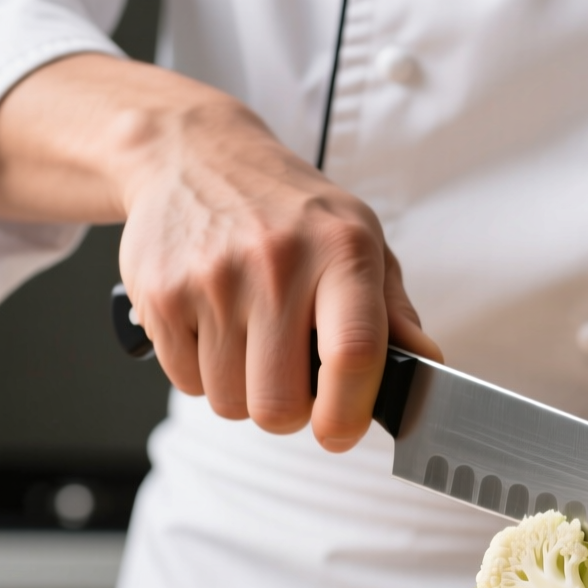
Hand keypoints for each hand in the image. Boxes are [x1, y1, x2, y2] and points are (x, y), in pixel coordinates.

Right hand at [0, 54, 440, 450]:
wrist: (194, 155)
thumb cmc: (290, 210)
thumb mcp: (359, 240)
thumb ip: (394, 311)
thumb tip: (427, 365)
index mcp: (341, 250)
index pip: (352, 354)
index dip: (348, 413)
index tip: (341, 432)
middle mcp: (276, 262)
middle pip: (279, 403)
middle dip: (288, 411)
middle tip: (291, 380)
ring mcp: (211, 279)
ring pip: (230, 403)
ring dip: (244, 391)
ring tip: (252, 341)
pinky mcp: (159, 295)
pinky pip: (187, 383)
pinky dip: (203, 373)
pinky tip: (215, 328)